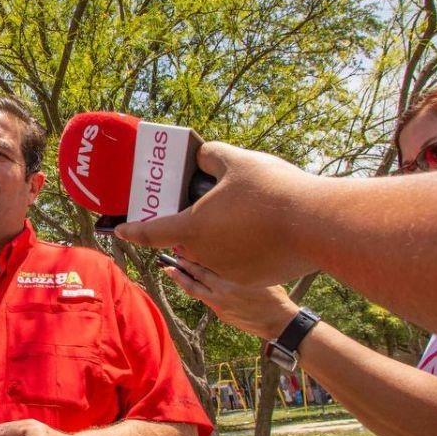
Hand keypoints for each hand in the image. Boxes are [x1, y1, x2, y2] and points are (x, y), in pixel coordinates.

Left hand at [115, 142, 320, 284]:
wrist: (316, 225)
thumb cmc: (271, 191)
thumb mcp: (236, 160)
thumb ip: (210, 156)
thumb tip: (203, 158)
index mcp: (191, 229)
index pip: (151, 233)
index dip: (133, 231)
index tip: (120, 231)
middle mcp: (204, 256)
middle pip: (188, 240)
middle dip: (193, 225)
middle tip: (208, 205)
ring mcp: (228, 272)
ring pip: (214, 251)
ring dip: (219, 237)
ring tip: (243, 214)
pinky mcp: (252, 279)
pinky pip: (238, 262)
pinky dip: (243, 248)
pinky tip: (262, 231)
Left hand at [162, 256, 300, 339]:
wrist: (279, 323)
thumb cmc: (274, 295)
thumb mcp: (257, 275)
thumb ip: (238, 267)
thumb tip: (223, 255)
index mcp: (229, 283)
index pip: (202, 269)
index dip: (188, 259)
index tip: (178, 249)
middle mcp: (221, 295)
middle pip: (193, 281)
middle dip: (179, 269)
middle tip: (167, 260)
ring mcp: (219, 307)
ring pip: (196, 292)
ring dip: (183, 281)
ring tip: (170, 272)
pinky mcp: (222, 316)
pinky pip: (207, 300)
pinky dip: (200, 290)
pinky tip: (197, 284)